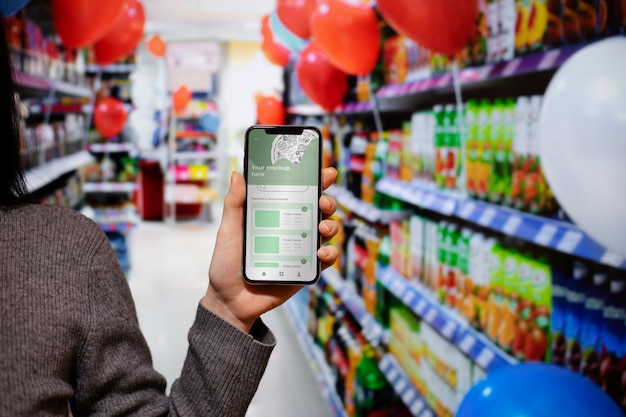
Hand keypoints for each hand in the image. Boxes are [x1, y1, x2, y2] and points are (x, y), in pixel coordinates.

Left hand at [202, 167, 338, 332]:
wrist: (229, 301)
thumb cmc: (226, 264)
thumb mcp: (229, 232)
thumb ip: (234, 205)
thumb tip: (238, 174)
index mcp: (275, 213)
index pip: (298, 191)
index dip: (315, 179)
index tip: (326, 171)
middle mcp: (292, 227)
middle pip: (318, 208)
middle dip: (327, 200)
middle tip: (323, 202)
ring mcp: (301, 248)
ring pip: (326, 230)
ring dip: (331, 225)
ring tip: (322, 228)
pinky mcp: (305, 269)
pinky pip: (325, 260)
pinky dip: (329, 254)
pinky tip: (321, 253)